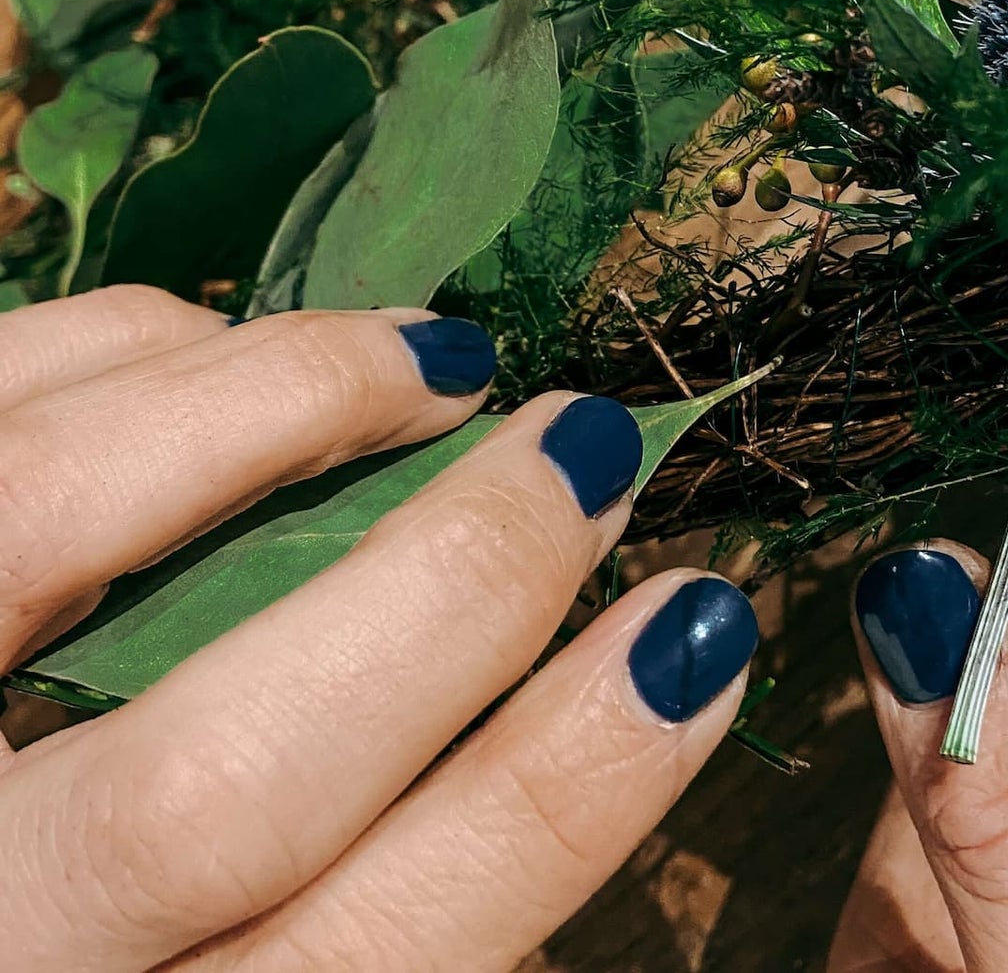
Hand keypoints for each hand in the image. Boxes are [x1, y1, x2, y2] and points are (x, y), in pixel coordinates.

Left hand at [0, 287, 756, 970]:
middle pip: (216, 788)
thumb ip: (412, 869)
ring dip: (282, 403)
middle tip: (586, 444)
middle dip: (458, 579)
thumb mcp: (267, 966)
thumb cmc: (113, 918)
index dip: (565, 780)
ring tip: (425, 362)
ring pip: (50, 527)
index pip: (376, 957)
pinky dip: (126, 346)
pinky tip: (221, 349)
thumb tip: (617, 663)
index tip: (694, 616)